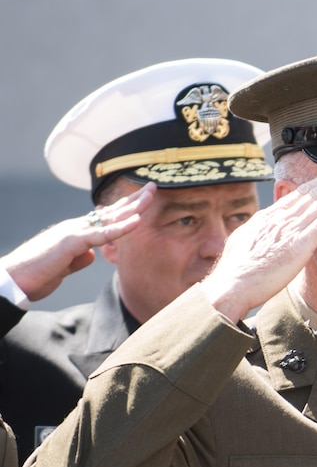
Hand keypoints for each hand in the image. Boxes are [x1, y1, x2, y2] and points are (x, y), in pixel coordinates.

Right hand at [0, 182, 154, 300]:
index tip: (141, 201)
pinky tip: (138, 221)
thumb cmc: (37, 274)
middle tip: (153, 187)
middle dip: (133, 200)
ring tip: (151, 194)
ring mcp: (73, 232)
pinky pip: (102, 234)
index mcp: (75, 233)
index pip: (104, 218)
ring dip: (132, 206)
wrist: (13, 279)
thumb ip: (80, 258)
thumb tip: (93, 254)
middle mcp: (75, 227)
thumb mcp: (65, 266)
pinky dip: (121, 227)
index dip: (123, 209)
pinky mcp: (71, 242)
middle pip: (110, 211)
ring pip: (109, 217)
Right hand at [200, 163, 316, 321]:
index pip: (301, 193)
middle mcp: (282, 218)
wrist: (231, 284)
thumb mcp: (247, 238)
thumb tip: (265, 220)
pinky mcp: (298, 247)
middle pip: (315, 192)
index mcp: (271, 215)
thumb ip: (262, 228)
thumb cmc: (237, 268)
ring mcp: (290, 231)